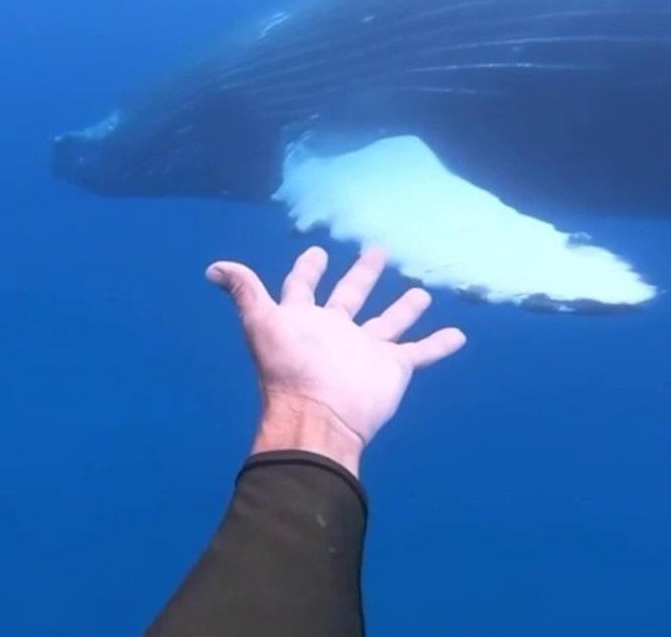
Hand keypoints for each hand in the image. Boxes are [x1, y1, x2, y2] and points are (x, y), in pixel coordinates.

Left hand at [206, 246, 466, 473]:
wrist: (319, 417)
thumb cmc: (289, 367)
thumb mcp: (262, 322)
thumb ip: (243, 291)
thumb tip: (213, 267)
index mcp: (303, 321)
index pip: (302, 289)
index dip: (307, 270)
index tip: (317, 252)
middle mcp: (335, 333)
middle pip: (350, 298)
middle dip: (362, 276)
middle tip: (376, 252)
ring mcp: (365, 351)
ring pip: (389, 322)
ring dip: (404, 308)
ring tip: (421, 292)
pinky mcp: (392, 368)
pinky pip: (420, 352)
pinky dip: (438, 344)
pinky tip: (458, 334)